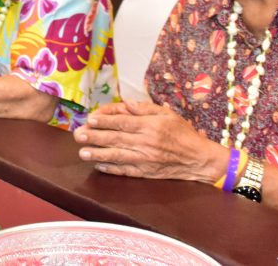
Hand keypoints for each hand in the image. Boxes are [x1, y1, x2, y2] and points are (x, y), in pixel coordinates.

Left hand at [74, 100, 228, 182]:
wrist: (199, 159)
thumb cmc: (183, 133)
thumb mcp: (167, 114)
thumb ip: (145, 108)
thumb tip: (127, 103)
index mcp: (150, 126)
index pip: (122, 122)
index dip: (105, 120)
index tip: (90, 119)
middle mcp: (146, 142)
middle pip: (116, 138)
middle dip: (95, 137)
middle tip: (78, 135)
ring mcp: (145, 159)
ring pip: (117, 156)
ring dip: (98, 154)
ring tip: (82, 152)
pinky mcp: (147, 172)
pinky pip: (126, 171)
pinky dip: (112, 168)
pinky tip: (99, 165)